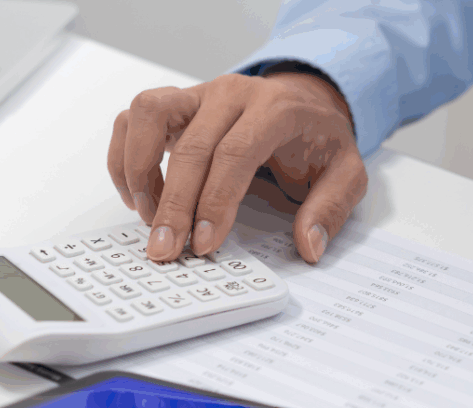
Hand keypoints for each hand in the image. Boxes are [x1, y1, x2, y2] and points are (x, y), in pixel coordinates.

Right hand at [108, 72, 366, 263]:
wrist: (305, 102)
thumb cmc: (319, 140)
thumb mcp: (347, 173)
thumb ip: (331, 209)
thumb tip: (309, 246)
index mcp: (274, 108)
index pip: (235, 153)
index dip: (215, 200)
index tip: (204, 242)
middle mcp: (230, 94)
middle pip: (190, 145)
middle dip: (174, 204)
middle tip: (166, 249)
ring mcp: (197, 95)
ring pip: (147, 115)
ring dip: (139, 172)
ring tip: (150, 219)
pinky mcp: (174, 105)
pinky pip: (132, 121)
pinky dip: (125, 159)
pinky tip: (139, 199)